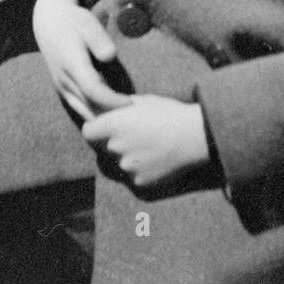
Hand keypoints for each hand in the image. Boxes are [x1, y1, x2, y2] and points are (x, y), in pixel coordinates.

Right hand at [32, 0, 132, 121]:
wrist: (48, 23)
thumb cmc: (73, 21)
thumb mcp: (87, 22)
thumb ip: (98, 38)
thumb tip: (110, 55)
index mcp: (72, 63)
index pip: (93, 91)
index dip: (113, 101)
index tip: (132, 102)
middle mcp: (64, 80)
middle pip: (89, 108)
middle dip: (112, 116)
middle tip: (137, 117)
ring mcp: (62, 88)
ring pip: (84, 113)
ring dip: (105, 119)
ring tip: (129, 118)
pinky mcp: (64, 92)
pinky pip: (81, 110)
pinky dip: (97, 114)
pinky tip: (115, 114)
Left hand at [81, 96, 210, 190]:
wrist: (195, 136)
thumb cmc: (170, 113)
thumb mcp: (144, 101)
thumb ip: (123, 107)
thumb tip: (114, 108)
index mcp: (113, 126)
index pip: (88, 133)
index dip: (94, 129)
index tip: (103, 127)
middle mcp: (115, 148)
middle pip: (103, 148)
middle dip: (112, 142)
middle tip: (133, 135)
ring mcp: (127, 167)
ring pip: (120, 163)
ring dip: (128, 157)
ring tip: (150, 147)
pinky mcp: (139, 182)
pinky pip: (134, 176)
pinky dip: (142, 169)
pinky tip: (157, 159)